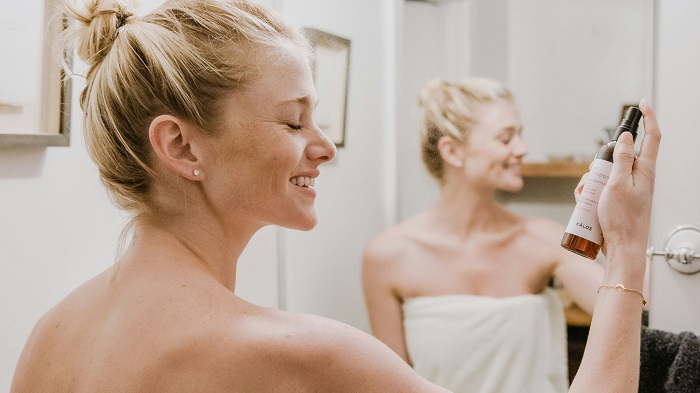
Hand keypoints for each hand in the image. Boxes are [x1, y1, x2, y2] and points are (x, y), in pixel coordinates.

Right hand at [598, 99, 660, 262]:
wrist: (622, 249)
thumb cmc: (623, 220)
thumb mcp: (619, 184)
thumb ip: (624, 159)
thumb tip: (627, 138)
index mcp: (645, 171)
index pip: (652, 137)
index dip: (648, 118)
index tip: (641, 104)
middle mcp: (638, 178)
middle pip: (618, 157)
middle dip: (600, 163)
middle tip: (594, 177)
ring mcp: (626, 190)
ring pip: (604, 174)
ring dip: (590, 181)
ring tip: (586, 195)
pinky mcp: (616, 201)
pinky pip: (600, 189)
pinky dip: (589, 193)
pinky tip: (585, 203)